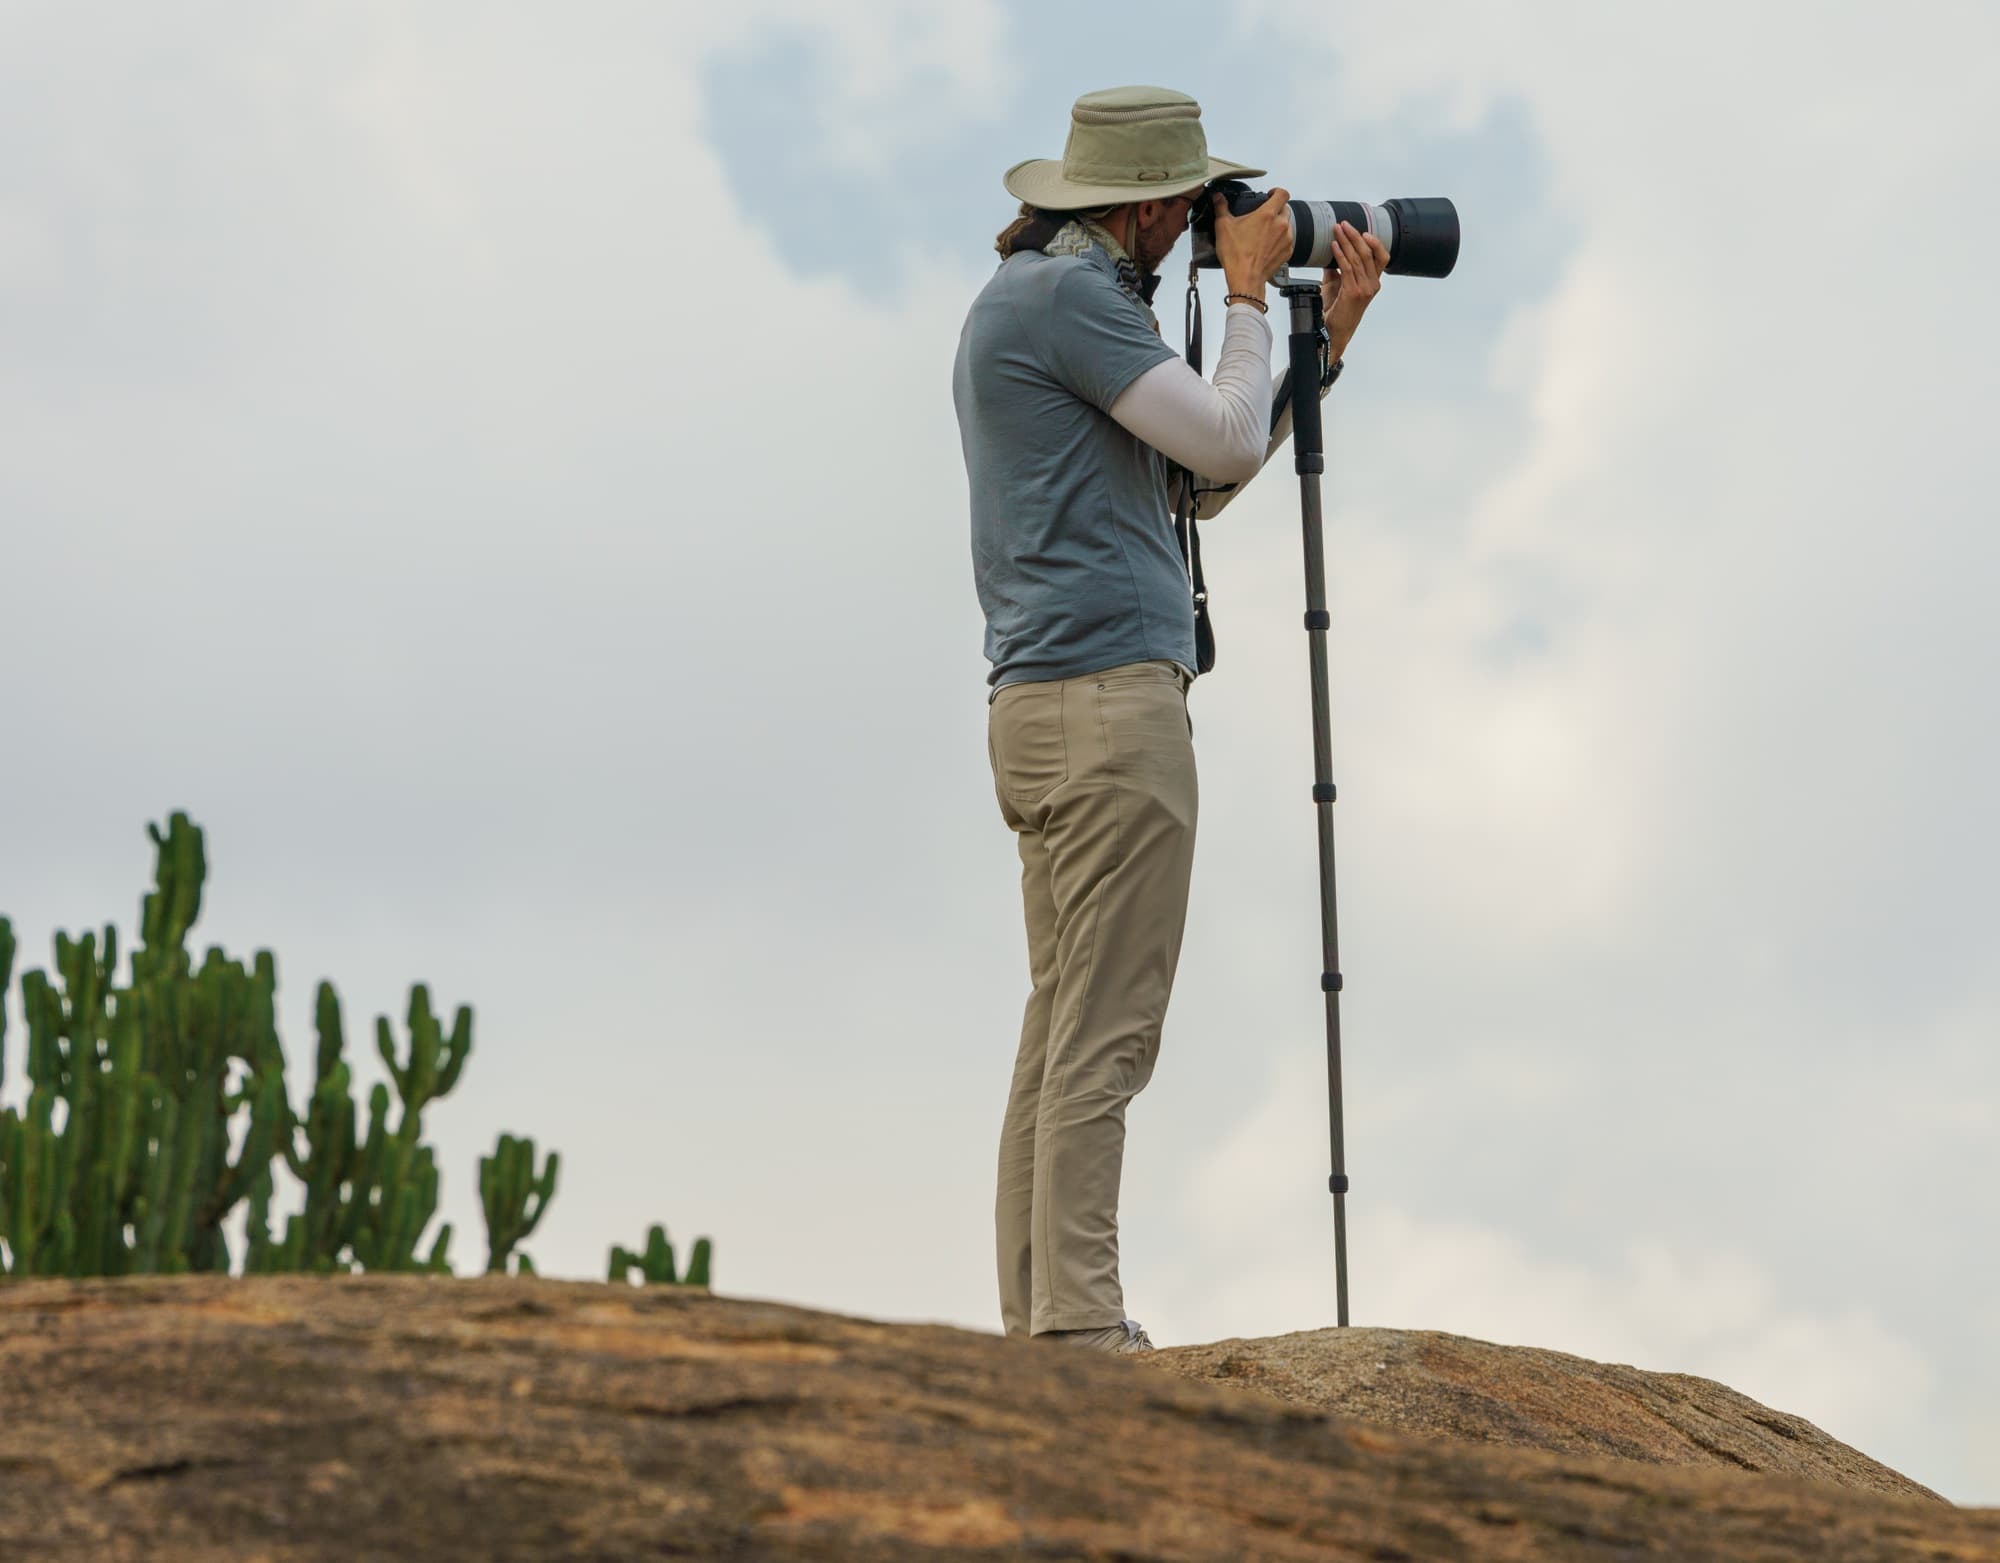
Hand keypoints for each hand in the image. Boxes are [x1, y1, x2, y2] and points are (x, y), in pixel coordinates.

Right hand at [1213, 186, 1292, 296]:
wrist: (1246, 279)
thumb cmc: (1237, 255)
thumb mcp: (1223, 227)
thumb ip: (1221, 208)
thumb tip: (1218, 198)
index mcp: (1268, 214)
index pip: (1283, 193)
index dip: (1277, 191)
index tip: (1271, 195)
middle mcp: (1281, 225)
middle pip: (1285, 208)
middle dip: (1276, 209)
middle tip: (1264, 216)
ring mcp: (1286, 239)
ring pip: (1287, 225)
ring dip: (1278, 225)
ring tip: (1264, 233)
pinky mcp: (1287, 252)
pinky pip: (1287, 240)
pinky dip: (1279, 240)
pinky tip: (1266, 245)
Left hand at [1320, 221, 1388, 358]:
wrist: (1332, 332)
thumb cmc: (1336, 311)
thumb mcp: (1338, 285)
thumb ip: (1338, 269)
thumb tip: (1331, 250)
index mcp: (1373, 282)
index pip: (1382, 257)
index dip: (1375, 242)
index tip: (1363, 230)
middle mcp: (1372, 284)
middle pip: (1368, 253)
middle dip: (1354, 236)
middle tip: (1343, 224)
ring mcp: (1365, 289)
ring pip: (1357, 258)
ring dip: (1346, 241)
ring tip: (1336, 230)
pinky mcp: (1353, 292)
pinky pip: (1347, 268)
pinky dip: (1339, 255)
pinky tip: (1333, 246)